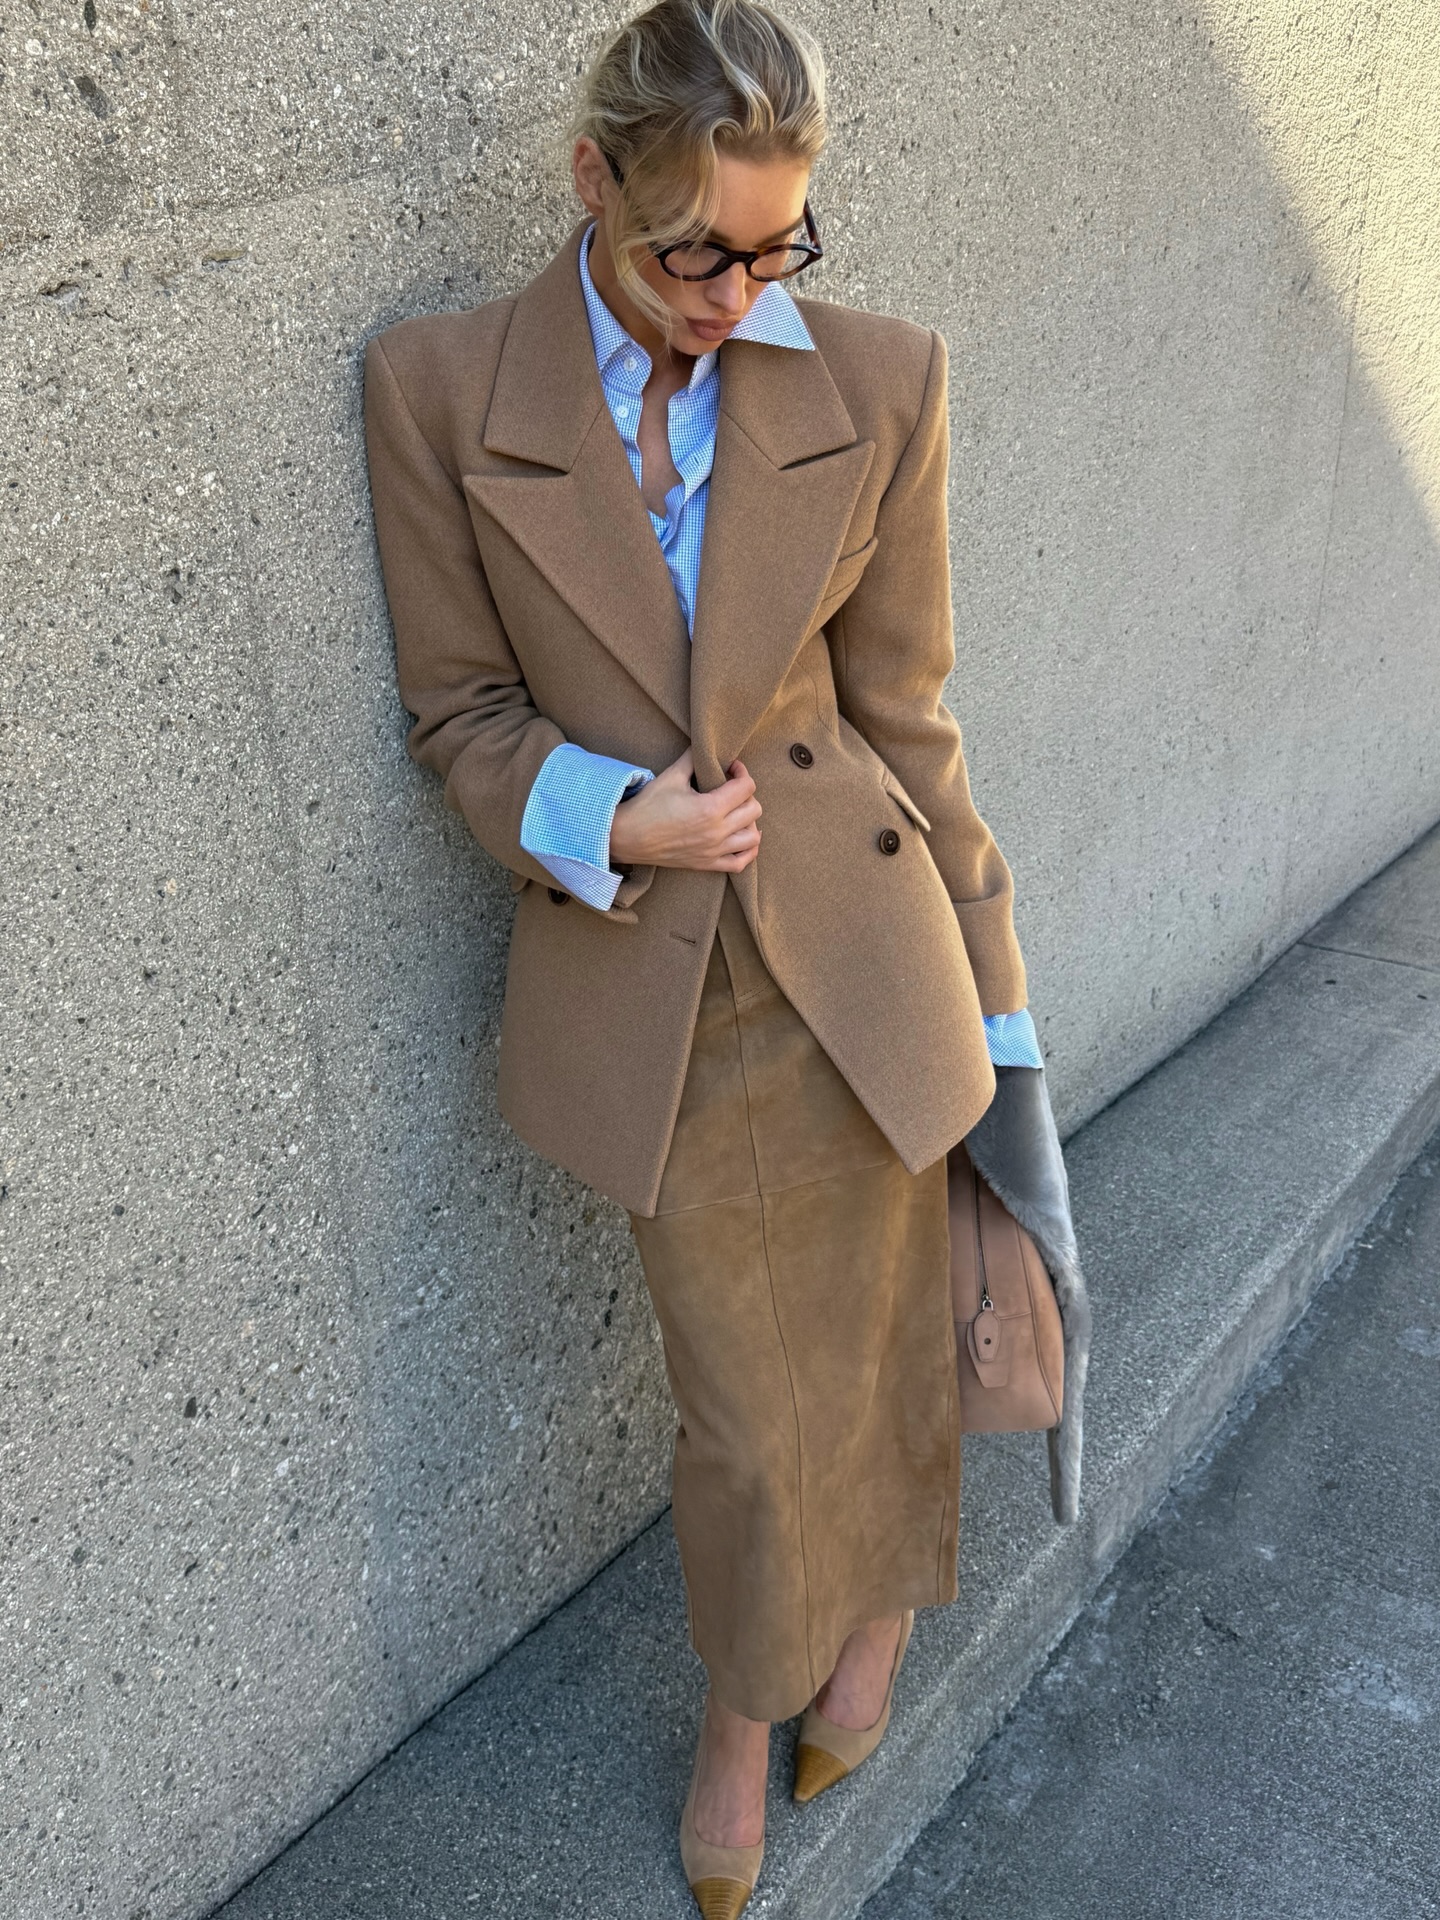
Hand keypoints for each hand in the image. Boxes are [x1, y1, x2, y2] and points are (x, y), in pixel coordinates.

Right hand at [608, 748, 761, 872]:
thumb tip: (704, 745)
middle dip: (747, 794)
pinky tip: (743, 837)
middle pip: (754, 810)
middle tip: (732, 788)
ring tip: (737, 812)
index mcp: (710, 808)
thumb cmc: (648, 806)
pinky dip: (748, 851)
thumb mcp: (671, 776)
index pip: (746, 787)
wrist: (627, 837)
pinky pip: (740, 863)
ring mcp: (713, 851)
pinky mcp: (707, 864)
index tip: (731, 768)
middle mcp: (717, 832)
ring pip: (753, 837)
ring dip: (750, 821)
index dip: (742, 772)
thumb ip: (693, 759)